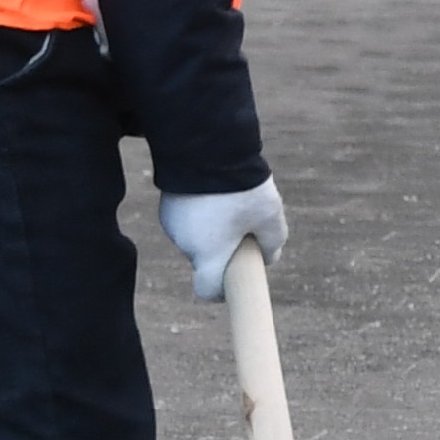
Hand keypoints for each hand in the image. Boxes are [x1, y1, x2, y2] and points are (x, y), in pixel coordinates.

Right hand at [160, 177, 286, 301]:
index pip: (206, 289)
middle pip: (206, 258)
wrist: (209, 147)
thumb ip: (272, 242)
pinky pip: (188, 218)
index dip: (221, 292)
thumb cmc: (241, 187)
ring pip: (198, 236)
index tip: (234, 282)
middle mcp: (185, 243)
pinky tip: (215, 191)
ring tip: (231, 201)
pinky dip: (201, 213)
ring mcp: (172, 223)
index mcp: (208, 254)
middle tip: (247, 225)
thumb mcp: (270, 216)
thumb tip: (268, 257)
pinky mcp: (168, 203)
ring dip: (213, 229)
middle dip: (225, 249)